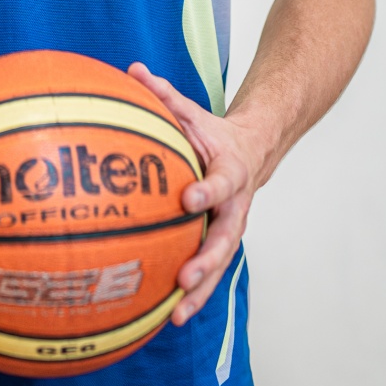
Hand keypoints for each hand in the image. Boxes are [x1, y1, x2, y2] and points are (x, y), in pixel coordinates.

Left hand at [128, 61, 262, 325]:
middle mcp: (235, 206)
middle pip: (224, 239)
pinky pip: (207, 273)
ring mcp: (229, 229)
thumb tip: (132, 68)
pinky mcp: (219, 245)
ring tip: (175, 316)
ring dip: (200, 292)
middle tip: (184, 278)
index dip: (206, 192)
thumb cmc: (212, 133)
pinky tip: (165, 317)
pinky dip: (191, 296)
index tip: (186, 200)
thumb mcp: (192, 112)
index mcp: (230, 171)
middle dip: (206, 261)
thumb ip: (165, 94)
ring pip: (218, 266)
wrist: (252, 152)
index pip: (220, 183)